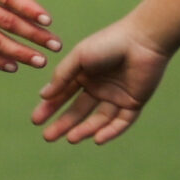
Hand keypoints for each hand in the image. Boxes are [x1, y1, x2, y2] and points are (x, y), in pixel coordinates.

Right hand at [33, 14, 176, 144]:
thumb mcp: (80, 57)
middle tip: (48, 137)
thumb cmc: (109, 43)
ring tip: (70, 139)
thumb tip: (43, 95)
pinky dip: (110, 131)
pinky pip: (121, 122)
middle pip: (78, 111)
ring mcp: (116, 96)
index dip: (49, 108)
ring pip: (98, 119)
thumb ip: (62, 76)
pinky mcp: (134, 103)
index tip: (36, 120)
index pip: (63, 95)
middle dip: (63, 124)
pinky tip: (97, 139)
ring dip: (84, 130)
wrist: (144, 40)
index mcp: (84, 74)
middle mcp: (99, 87)